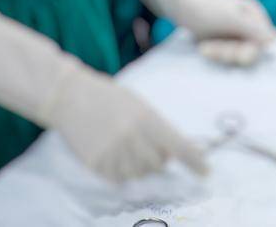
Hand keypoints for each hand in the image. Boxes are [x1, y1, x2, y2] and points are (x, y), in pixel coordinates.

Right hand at [42, 63, 208, 181]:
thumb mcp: (138, 105)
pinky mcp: (97, 164)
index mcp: (146, 118)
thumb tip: (171, 154)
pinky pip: (119, 179)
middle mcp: (131, 137)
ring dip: (139, 165)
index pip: (179, 146)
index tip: (206, 172)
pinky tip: (112, 151)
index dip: (195, 161)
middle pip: (159, 165)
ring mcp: (113, 152)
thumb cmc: (108, 97)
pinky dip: (121, 170)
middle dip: (158, 158)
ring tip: (126, 145)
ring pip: (140, 174)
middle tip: (145, 143)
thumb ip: (156, 128)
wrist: (69, 96)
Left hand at [106, 0, 275, 66]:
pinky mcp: (224, 37)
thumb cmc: (203, 7)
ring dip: (219, 53)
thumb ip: (253, 30)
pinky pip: (226, 54)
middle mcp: (248, 22)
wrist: (176, 2)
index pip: (264, 44)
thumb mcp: (230, 19)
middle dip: (228, 53)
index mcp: (254, 14)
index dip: (247, 52)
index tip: (229, 53)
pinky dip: (215, 53)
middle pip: (250, 51)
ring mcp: (235, 30)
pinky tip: (203, 47)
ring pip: (237, 55)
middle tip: (207, 48)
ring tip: (203, 46)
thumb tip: (274, 41)